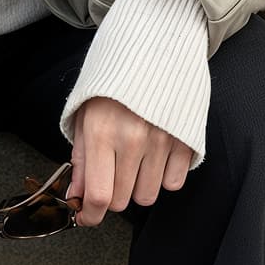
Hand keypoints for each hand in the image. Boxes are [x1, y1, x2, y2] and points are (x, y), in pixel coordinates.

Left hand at [68, 96, 193, 227]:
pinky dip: (164, 176)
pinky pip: (173, 183)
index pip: (98, 195)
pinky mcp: (186, 139)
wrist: (155, 47)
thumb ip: (81, 160)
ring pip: (147, 196)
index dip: (90, 216)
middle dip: (112, 195)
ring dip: (138, 186)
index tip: (87, 218)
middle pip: (122, 200)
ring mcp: (162, 141)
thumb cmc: (114, 83)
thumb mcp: (86, 116)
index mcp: (101, 133)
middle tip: (111, 173)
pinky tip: (156, 157)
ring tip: (134, 161)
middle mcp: (132, 140)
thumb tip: (78, 197)